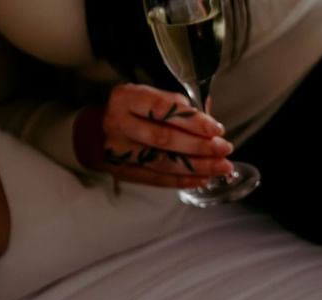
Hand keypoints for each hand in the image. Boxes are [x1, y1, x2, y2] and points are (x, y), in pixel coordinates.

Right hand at [75, 84, 234, 188]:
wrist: (97, 131)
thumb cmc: (134, 111)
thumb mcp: (151, 97)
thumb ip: (179, 107)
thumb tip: (210, 124)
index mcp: (127, 98)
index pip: (163, 109)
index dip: (192, 121)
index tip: (216, 129)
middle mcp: (118, 123)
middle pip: (163, 138)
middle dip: (199, 146)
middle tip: (224, 149)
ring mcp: (118, 150)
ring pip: (162, 162)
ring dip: (197, 167)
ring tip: (221, 167)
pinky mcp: (122, 171)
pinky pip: (157, 179)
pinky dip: (183, 181)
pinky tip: (203, 178)